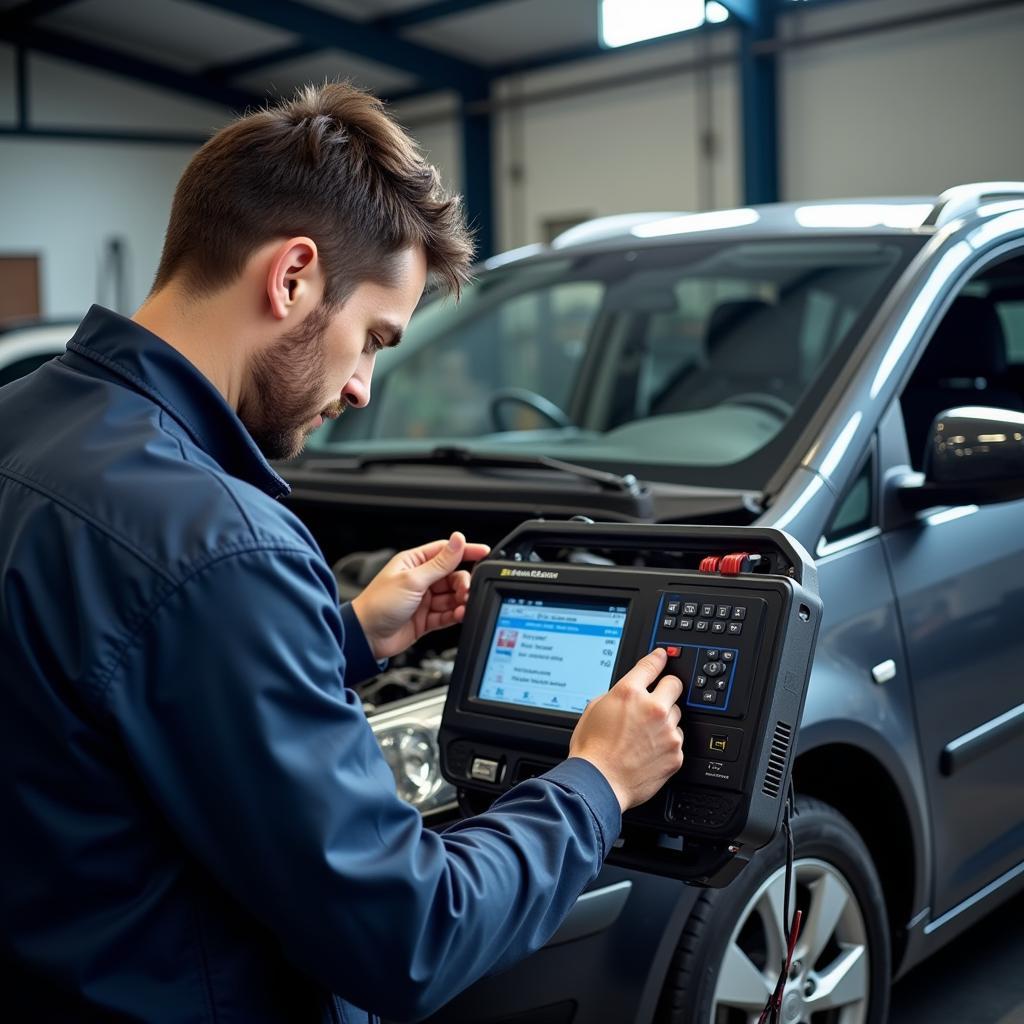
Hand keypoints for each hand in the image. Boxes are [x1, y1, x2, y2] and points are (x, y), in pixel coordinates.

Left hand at [350, 532, 489, 659]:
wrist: (365, 637)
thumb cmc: (378, 604)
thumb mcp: (413, 580)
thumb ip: (440, 563)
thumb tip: (458, 540)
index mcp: (414, 562)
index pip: (446, 551)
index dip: (465, 550)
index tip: (484, 552)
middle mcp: (420, 579)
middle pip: (452, 576)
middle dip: (463, 583)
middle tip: (466, 590)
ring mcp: (423, 599)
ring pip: (452, 596)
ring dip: (460, 600)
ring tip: (464, 604)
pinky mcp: (426, 618)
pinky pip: (447, 614)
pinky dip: (455, 614)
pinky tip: (460, 614)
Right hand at [568, 648, 684, 811]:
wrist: (598, 783)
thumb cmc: (592, 750)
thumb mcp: (594, 709)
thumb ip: (616, 695)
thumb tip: (626, 694)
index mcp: (629, 693)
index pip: (651, 665)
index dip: (659, 658)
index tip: (663, 656)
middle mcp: (653, 708)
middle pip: (675, 685)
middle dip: (667, 688)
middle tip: (658, 698)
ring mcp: (667, 732)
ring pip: (677, 715)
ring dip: (666, 720)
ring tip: (645, 735)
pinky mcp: (675, 753)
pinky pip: (676, 741)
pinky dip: (666, 744)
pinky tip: (648, 752)